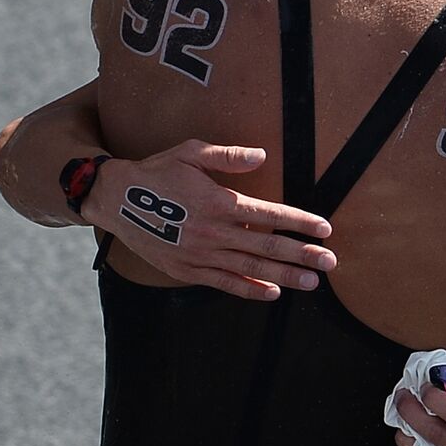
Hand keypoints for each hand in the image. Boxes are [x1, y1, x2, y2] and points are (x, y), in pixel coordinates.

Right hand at [81, 139, 334, 299]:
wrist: (114, 199)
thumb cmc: (158, 171)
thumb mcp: (191, 152)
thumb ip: (228, 157)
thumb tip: (262, 156)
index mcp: (219, 203)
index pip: (270, 215)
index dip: (300, 222)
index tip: (325, 228)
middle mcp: (213, 233)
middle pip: (268, 247)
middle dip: (303, 255)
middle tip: (330, 262)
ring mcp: (200, 255)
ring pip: (251, 268)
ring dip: (285, 276)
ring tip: (313, 282)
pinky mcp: (186, 270)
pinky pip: (224, 283)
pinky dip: (250, 289)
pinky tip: (273, 293)